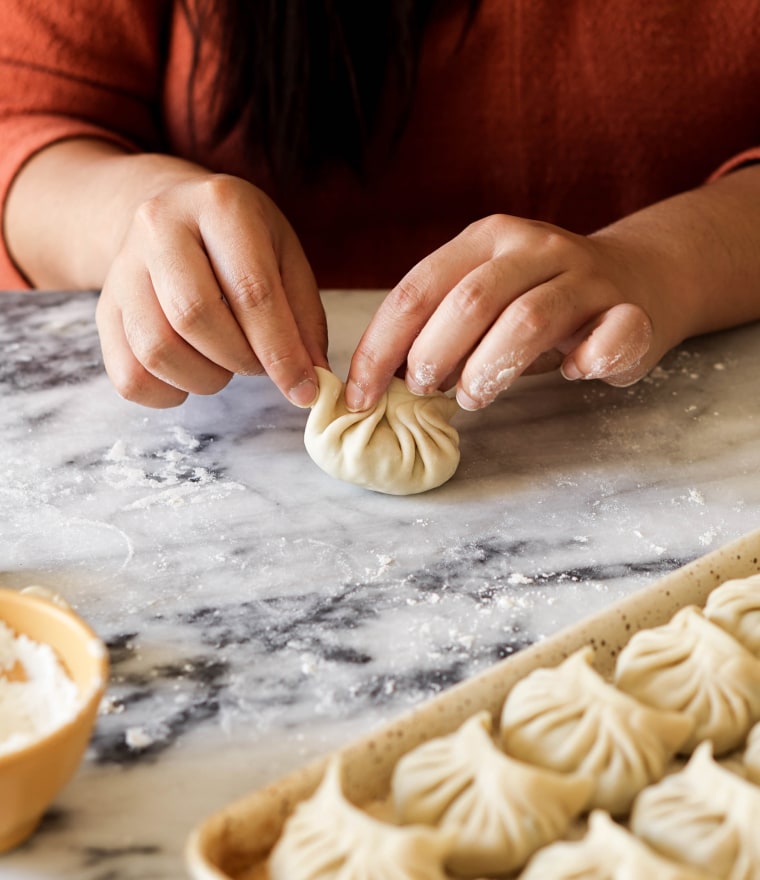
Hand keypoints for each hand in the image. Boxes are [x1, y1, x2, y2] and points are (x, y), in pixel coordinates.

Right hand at [96, 173, 327, 407]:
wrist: (170, 216)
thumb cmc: (241, 242)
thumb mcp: (284, 259)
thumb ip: (303, 319)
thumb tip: (312, 382)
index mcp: (220, 204)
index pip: (251, 290)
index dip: (281, 351)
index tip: (304, 390)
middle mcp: (160, 226)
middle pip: (195, 317)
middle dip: (239, 360)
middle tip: (257, 364)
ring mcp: (122, 267)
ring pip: (157, 350)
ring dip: (204, 379)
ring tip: (225, 364)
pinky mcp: (104, 309)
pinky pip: (129, 375)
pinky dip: (168, 394)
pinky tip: (192, 374)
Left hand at [345, 214, 672, 411]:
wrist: (639, 276)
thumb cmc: (541, 301)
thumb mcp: (483, 300)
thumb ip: (437, 329)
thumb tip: (379, 382)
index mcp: (485, 239)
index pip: (417, 290)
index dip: (381, 347)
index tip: (360, 396)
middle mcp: (534, 246)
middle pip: (470, 300)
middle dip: (433, 355)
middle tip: (424, 391)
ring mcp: (585, 275)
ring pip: (528, 319)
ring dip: (490, 369)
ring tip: (474, 399)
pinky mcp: (631, 310)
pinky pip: (609, 338)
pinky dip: (587, 361)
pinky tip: (572, 372)